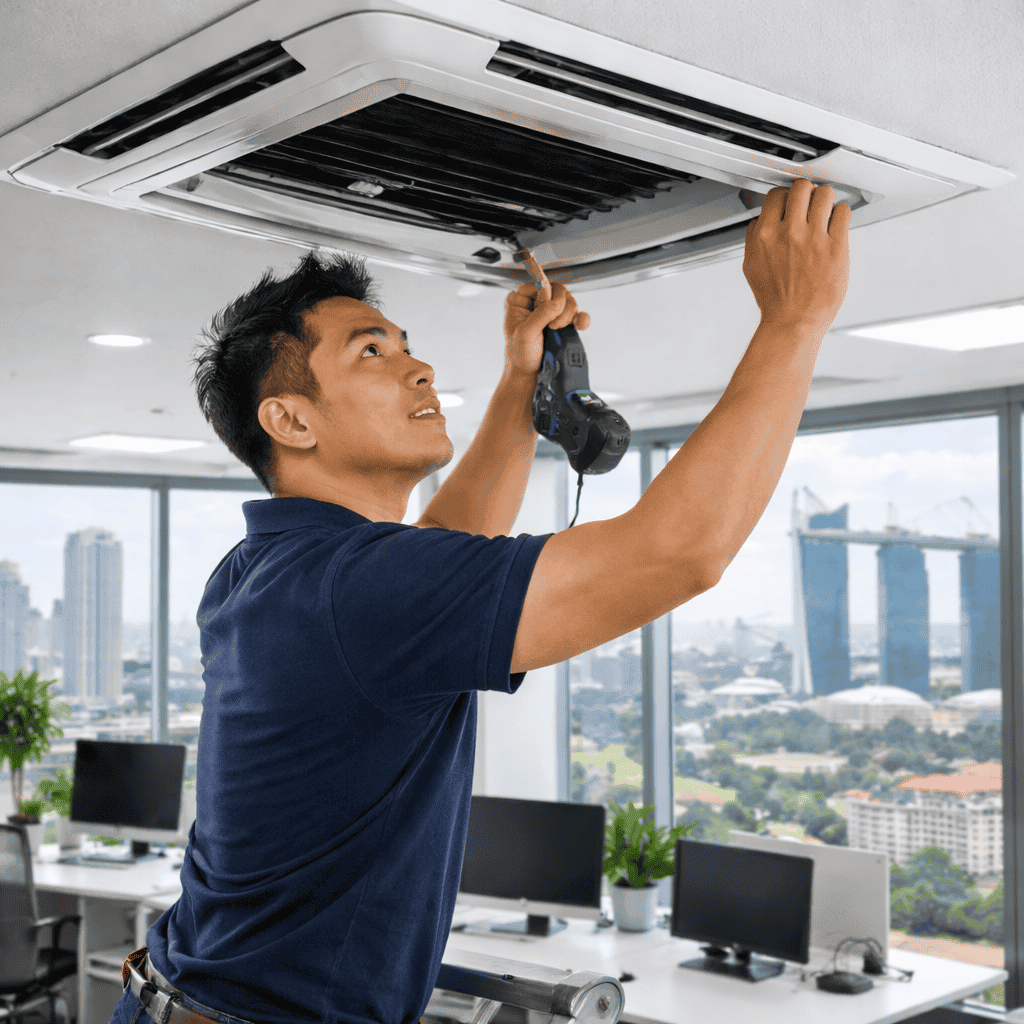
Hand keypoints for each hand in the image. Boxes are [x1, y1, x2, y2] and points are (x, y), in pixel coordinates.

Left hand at [504, 280, 590, 377]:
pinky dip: (582, 319)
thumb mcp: (525, 333)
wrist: (530, 373)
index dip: (546, 296)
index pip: (540, 283)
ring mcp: (551, 312)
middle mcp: (536, 302)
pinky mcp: (564, 322)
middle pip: (559, 290)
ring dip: (568, 316)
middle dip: (560, 308)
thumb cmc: (520, 354)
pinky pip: (579, 314)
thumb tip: (557, 302)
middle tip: (552, 325)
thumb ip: (540, 314)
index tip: (544, 312)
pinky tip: (579, 327)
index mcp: (520, 299)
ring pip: (570, 301)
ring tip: (557, 330)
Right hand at [742, 179, 850, 333]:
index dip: (784, 196)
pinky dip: (840, 214)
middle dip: (806, 193)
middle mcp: (788, 233)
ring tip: (825, 211)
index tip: (790, 202)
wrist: (793, 321)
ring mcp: (814, 238)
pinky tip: (836, 224)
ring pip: (824, 194)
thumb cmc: (774, 300)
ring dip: (825, 200)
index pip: (776, 195)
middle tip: (809, 202)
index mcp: (764, 236)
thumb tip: (760, 222)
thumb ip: (754, 240)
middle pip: (801, 187)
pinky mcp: (836, 247)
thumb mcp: (752, 267)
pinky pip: (843, 212)